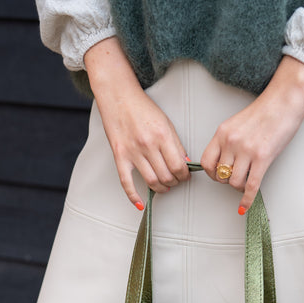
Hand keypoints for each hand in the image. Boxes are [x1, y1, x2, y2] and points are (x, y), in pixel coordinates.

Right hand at [84, 38, 189, 208]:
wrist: (118, 96)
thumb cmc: (142, 108)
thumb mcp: (165, 122)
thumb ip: (176, 144)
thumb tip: (185, 164)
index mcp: (162, 135)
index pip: (179, 166)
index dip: (184, 176)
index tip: (185, 176)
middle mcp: (148, 145)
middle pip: (167, 176)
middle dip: (175, 182)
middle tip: (176, 181)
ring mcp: (133, 152)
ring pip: (152, 182)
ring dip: (161, 189)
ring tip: (165, 187)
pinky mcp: (120, 156)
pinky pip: (127, 182)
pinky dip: (134, 197)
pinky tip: (140, 205)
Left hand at [201, 56, 303, 212]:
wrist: (285, 98)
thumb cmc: (265, 110)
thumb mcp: (238, 123)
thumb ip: (229, 141)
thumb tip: (225, 163)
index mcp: (222, 133)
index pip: (206, 162)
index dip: (211, 174)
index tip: (218, 175)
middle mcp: (231, 142)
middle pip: (220, 175)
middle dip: (227, 181)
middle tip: (237, 177)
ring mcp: (247, 150)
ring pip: (234, 182)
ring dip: (239, 187)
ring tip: (247, 182)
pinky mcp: (263, 157)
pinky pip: (251, 186)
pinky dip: (247, 200)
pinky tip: (245, 207)